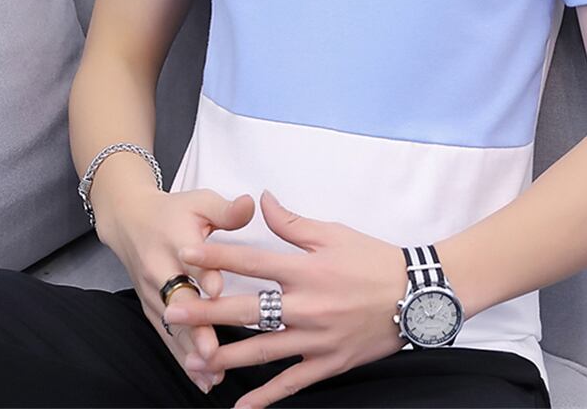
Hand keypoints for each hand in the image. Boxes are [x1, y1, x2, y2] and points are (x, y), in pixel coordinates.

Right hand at [98, 186, 255, 393]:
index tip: (218, 290)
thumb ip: (227, 209)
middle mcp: (160, 269)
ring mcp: (153, 292)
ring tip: (212, 372)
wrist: (130, 221)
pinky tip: (202, 377)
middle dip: (195, 326)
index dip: (204, 274)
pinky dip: (183, 356)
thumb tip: (252, 203)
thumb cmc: (175, 211)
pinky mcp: (151, 307)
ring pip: (172, 325)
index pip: (190, 259)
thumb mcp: (201, 201)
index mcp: (176, 239)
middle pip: (178, 300)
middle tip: (213, 349)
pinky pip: (167, 335)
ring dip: (190, 350)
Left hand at [162, 189, 409, 408]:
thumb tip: (262, 199)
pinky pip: (291, 383)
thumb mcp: (334, 233)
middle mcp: (307, 306)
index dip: (218, 257)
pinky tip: (240, 408)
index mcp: (307, 270)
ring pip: (263, 351)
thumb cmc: (373, 259)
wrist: (415, 295)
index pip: (254, 262)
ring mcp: (317, 339)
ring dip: (226, 356)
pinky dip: (265, 398)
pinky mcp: (328, 363)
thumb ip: (293, 222)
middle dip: (206, 311)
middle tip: (171, 310)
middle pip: (248, 310)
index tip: (187, 254)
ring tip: (193, 359)